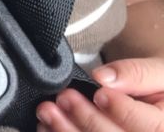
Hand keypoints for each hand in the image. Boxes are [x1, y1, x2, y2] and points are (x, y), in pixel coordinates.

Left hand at [36, 57, 163, 130]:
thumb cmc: (158, 88)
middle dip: (88, 120)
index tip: (99, 92)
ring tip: (48, 112)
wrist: (157, 102)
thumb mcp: (158, 74)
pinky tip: (46, 129)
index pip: (150, 127)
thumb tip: (104, 78)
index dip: (121, 110)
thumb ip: (136, 73)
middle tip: (64, 97)